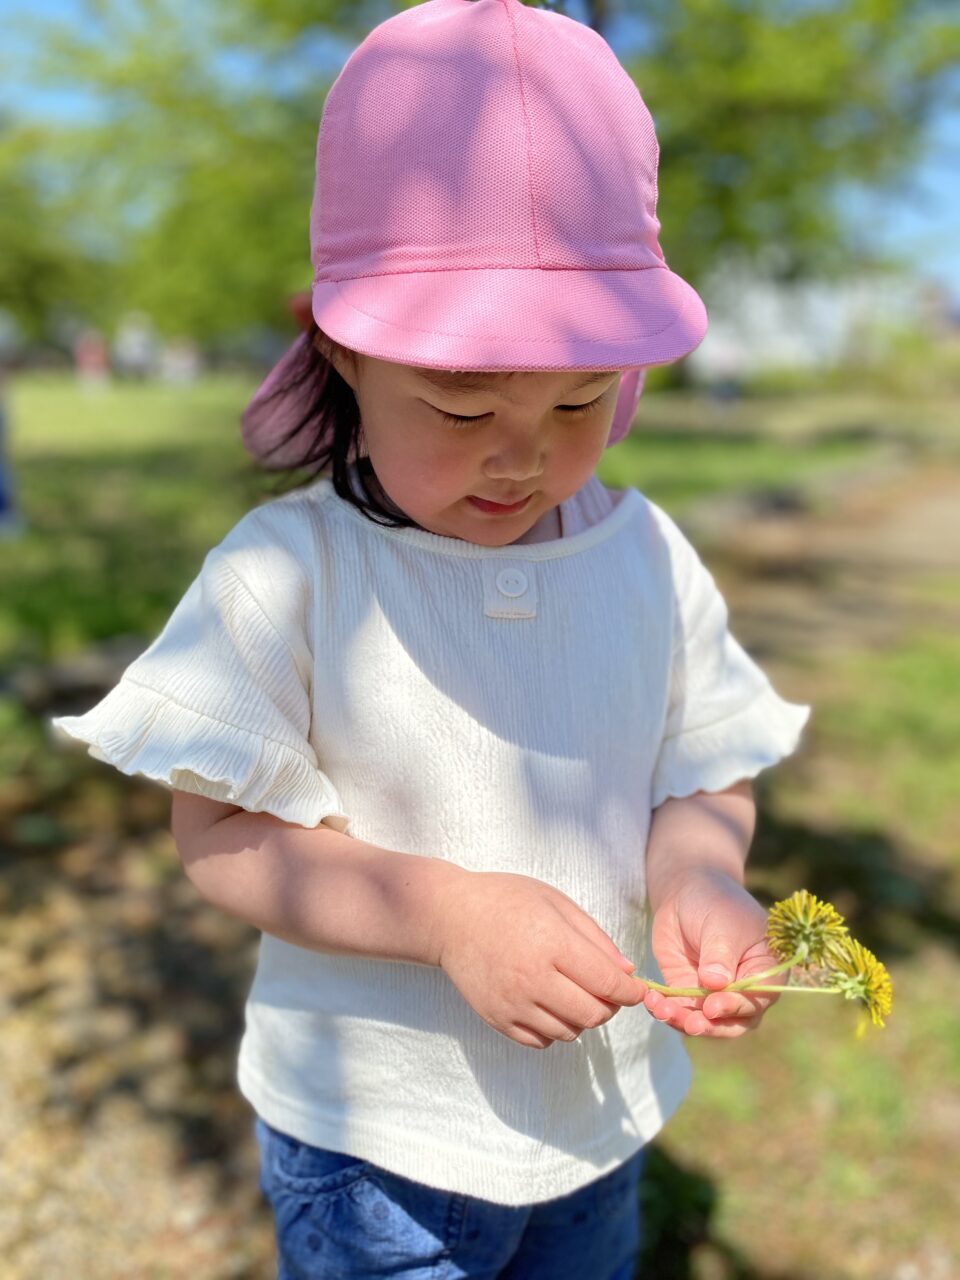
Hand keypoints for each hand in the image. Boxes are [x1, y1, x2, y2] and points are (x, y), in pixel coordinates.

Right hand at [436, 870, 643, 1048]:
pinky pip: (542, 1042)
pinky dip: (554, 1029)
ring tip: (572, 992)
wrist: (450, 917)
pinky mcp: (497, 1019)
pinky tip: (548, 1003)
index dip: (631, 992)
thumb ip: (595, 938)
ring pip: (570, 1032)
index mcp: (552, 943)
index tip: (637, 990)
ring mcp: (513, 1003)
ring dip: (581, 1017)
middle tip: (605, 989)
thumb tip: (627, 973)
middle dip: (610, 1006)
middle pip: (593, 1014)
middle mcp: (533, 978)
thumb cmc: (507, 901)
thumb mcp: (556, 903)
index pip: (607, 983)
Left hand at [646, 868, 779, 1037]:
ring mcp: (717, 996)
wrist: (687, 894)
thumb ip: (719, 954)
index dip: (737, 1007)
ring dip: (684, 1022)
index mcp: (765, 970)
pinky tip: (653, 1004)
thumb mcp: (721, 924)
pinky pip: (681, 1012)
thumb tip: (716, 984)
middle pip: (736, 1021)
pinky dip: (667, 1012)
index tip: (713, 1007)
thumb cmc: (715, 903)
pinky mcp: (690, 995)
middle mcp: (746, 990)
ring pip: (706, 1022)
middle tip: (690, 1024)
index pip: (758, 997)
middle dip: (712, 1026)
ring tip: (663, 1011)